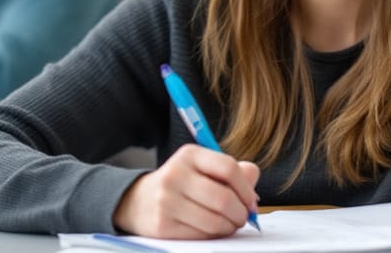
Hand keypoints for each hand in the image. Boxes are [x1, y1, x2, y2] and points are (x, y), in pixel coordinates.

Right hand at [112, 144, 259, 238]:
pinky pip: (202, 235)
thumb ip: (230, 170)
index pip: (228, 168)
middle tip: (242, 217)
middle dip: (240, 213)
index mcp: (189, 155)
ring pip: (215, 221)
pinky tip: (211, 229)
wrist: (137, 201)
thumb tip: (253, 176)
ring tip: (228, 224)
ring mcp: (166, 200)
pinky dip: (213, 235)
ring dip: (229, 227)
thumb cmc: (178, 184)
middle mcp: (175, 174)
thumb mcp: (201, 168)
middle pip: (224, 198)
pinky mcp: (163, 224)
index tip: (251, 201)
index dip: (246, 188)